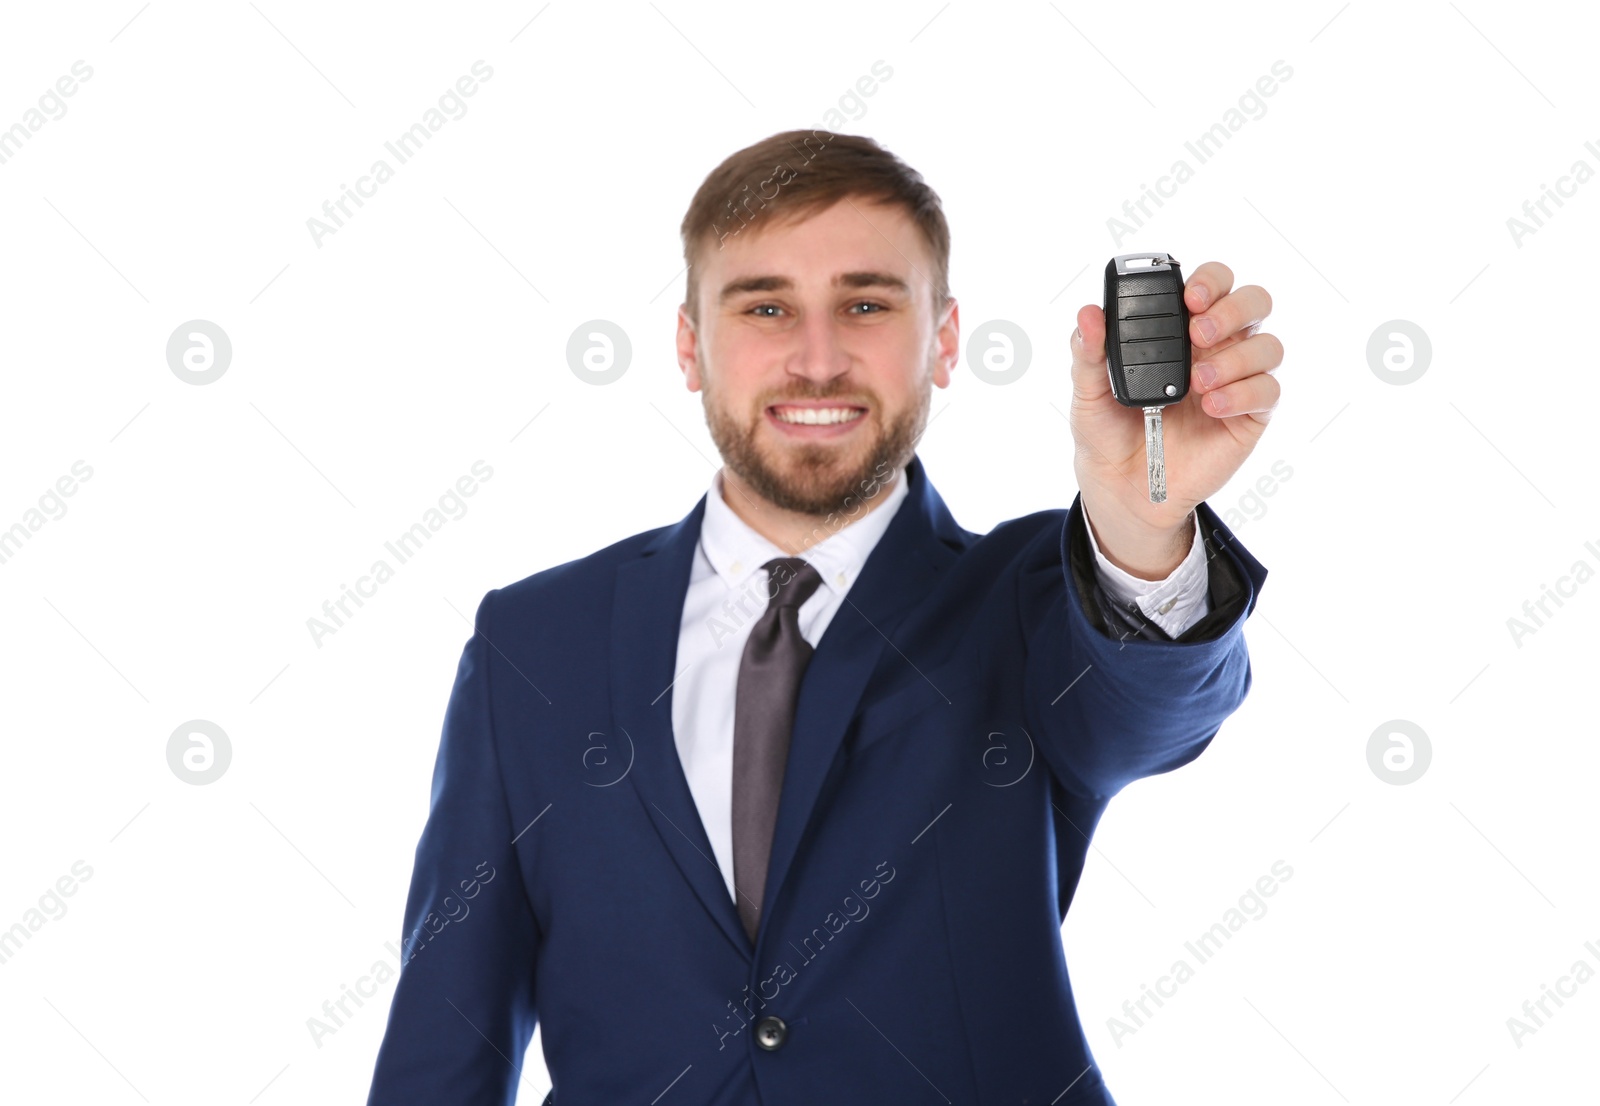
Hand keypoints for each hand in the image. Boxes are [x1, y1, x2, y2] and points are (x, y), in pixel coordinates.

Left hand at [1068, 260, 1281, 577]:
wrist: (1120, 487)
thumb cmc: (1107, 431)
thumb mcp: (1088, 392)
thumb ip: (1089, 352)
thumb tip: (1089, 313)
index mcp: (1180, 329)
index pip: (1212, 284)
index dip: (1210, 280)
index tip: (1188, 297)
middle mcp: (1216, 347)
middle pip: (1253, 303)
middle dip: (1232, 309)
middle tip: (1198, 333)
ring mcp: (1236, 380)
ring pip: (1268, 346)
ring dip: (1236, 357)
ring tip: (1198, 381)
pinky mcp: (1249, 416)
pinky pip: (1267, 392)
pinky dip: (1243, 394)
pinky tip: (1211, 406)